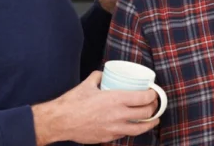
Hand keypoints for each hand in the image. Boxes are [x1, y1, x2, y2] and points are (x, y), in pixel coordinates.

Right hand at [33, 71, 160, 144]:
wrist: (60, 122)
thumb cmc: (72, 103)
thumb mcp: (88, 84)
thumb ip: (98, 77)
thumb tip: (103, 74)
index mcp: (116, 99)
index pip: (144, 98)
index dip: (153, 95)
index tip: (153, 92)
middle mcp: (118, 115)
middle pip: (146, 113)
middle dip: (154, 108)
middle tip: (154, 103)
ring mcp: (114, 128)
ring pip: (139, 129)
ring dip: (149, 123)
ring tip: (153, 120)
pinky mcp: (108, 137)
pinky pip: (125, 134)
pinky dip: (132, 129)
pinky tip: (133, 126)